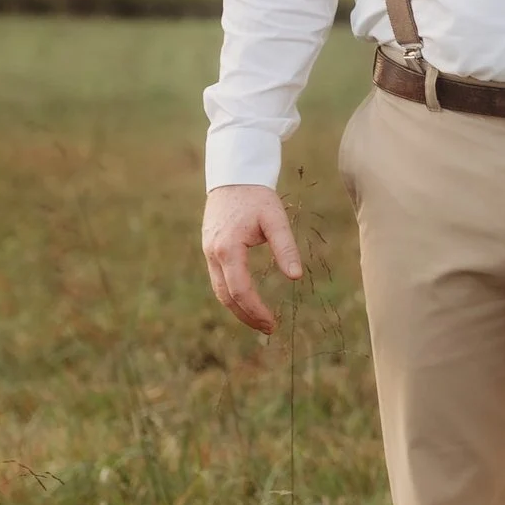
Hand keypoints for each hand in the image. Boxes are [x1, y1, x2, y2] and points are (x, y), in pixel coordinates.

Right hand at [203, 183, 303, 335]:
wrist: (233, 177)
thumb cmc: (257, 197)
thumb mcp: (275, 219)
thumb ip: (285, 247)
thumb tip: (295, 277)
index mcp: (228, 248)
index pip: (240, 290)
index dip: (255, 310)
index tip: (272, 323)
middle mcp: (213, 254)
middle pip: (226, 296)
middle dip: (246, 315)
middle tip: (268, 328)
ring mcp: (208, 252)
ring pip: (219, 290)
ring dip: (237, 308)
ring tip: (259, 320)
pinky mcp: (210, 250)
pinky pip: (218, 279)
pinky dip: (231, 294)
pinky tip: (247, 300)